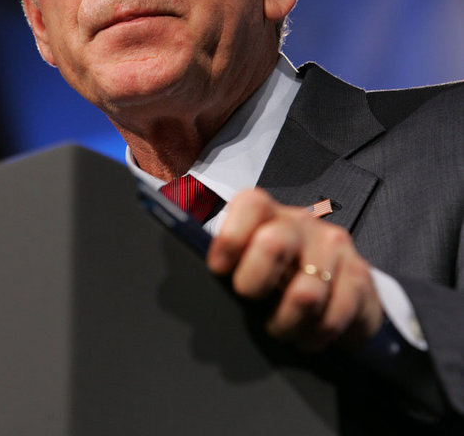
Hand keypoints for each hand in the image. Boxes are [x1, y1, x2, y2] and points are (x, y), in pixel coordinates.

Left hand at [206, 187, 382, 351]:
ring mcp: (335, 247)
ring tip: (282, 326)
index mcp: (269, 214)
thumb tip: (180, 285)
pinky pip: (333, 318)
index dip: (230, 238)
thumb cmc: (279, 276)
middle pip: (273, 243)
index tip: (219, 269)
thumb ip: (224, 265)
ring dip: (286, 323)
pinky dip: (313, 337)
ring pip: (306, 292)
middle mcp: (303, 223)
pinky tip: (308, 333)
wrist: (337, 288)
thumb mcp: (248, 264)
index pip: (250, 204)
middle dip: (254, 284)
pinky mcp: (362, 276)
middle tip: (252, 302)